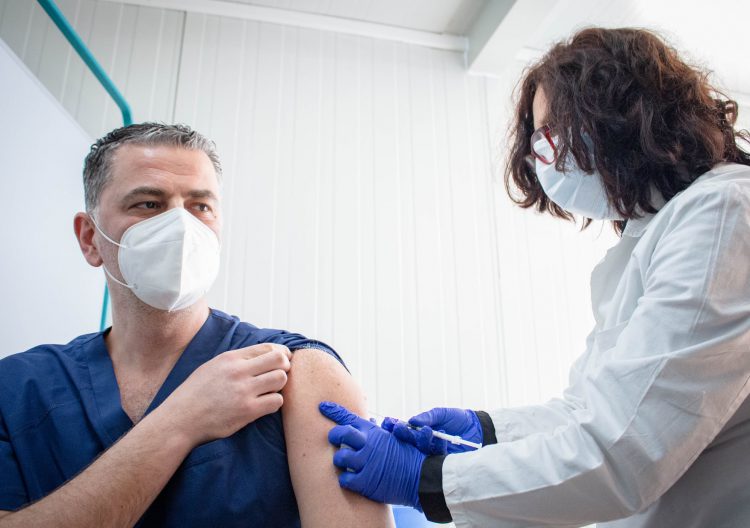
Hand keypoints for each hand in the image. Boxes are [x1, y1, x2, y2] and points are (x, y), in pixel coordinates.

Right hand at [161, 343, 291, 445]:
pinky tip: (264, 405)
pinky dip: (274, 403)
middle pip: (279, 359)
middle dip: (284, 367)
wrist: (180, 419)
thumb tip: (261, 355)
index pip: (268, 347)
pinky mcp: (247, 411)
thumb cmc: (195, 394)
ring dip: (279, 386)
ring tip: (269, 391)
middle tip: (279, 376)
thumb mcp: (212, 367)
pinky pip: (276, 401)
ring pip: (281, 379)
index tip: (283, 360)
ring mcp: (243, 391)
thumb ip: (235, 360)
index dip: (281, 353)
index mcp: (230, 358)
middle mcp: (238, 371)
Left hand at [319, 401, 424, 509]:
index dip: (334, 411)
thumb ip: (377, 431)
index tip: (322, 406)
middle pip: (340, 434)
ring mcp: (366, 462)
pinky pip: (344, 479)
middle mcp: (368, 444)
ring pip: (339, 458)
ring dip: (339, 460)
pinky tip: (350, 478)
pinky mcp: (365, 481)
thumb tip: (367, 421)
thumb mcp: (394, 438)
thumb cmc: (408, 456)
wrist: (421, 477)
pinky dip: (345, 479)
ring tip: (343, 463)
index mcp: (374, 432)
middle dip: (333, 435)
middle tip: (333, 438)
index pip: (349, 417)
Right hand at [383, 408, 481, 454]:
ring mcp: (430, 453)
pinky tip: (436, 435)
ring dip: (416, 439)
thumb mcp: (443, 414)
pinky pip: (433, 454)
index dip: (395, 427)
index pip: (404, 429)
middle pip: (408, 440)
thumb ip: (428, 417)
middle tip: (397, 429)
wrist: (478, 431)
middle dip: (402, 434)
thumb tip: (412, 420)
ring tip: (423, 430)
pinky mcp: (440, 461)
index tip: (388, 423)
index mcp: (420, 430)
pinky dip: (434, 445)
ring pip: (418, 448)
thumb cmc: (458, 419)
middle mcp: (423, 443)